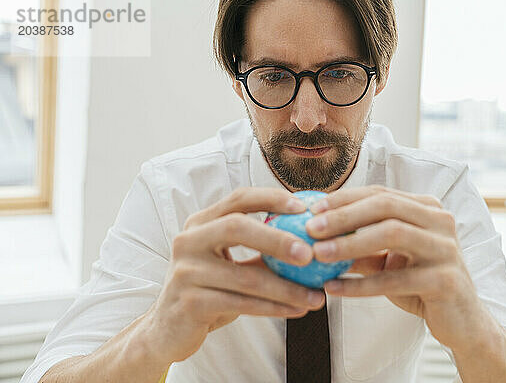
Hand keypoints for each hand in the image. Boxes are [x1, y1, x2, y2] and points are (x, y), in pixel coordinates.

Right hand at [140, 187, 325, 364]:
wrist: (168, 330)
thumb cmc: (207, 290)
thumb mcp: (230, 264)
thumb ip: (260, 251)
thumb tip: (312, 242)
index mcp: (200, 223)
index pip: (239, 199)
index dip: (272, 198)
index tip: (304, 208)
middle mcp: (189, 241)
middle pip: (237, 227)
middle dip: (278, 239)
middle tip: (310, 254)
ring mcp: (186, 271)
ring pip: (245, 276)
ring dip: (287, 288)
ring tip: (316, 296)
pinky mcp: (190, 302)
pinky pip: (241, 303)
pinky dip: (273, 308)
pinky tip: (297, 310)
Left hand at [305, 185, 489, 351]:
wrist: (463, 322)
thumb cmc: (421, 284)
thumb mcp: (388, 261)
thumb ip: (361, 246)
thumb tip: (317, 235)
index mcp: (427, 209)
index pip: (380, 193)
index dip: (344, 199)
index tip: (312, 209)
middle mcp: (440, 221)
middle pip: (386, 206)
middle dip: (344, 215)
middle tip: (310, 228)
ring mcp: (446, 248)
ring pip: (392, 233)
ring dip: (350, 243)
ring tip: (317, 254)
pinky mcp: (445, 280)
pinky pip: (395, 279)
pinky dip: (360, 284)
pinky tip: (333, 289)